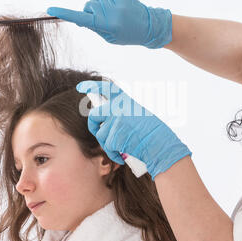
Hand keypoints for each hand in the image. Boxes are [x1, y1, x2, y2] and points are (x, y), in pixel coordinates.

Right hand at [47, 0, 171, 48]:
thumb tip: (80, 17)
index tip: (51, 9)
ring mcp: (118, 0)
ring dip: (99, 7)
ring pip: (96, 0)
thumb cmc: (127, 35)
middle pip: (89, 6)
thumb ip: (94, 26)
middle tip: (102, 21)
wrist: (149, 26)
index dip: (66, 13)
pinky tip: (117, 8)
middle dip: (90, 12)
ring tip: (112, 15)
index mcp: (109, 25)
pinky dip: (107, 1)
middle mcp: (113, 11)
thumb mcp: (109, 37)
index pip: (82, 18)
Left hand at [76, 80, 191, 179]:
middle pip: (95, 114)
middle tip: (98, 131)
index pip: (106, 88)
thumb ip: (122, 115)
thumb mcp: (138, 116)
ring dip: (109, 145)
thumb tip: (108, 122)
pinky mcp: (113, 135)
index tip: (80, 87)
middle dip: (94, 126)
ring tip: (123, 147)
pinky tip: (125, 154)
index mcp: (125, 100)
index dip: (92, 86)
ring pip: (101, 135)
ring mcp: (114, 120)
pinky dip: (114, 154)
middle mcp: (118, 107)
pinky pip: (107, 147)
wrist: (160, 144)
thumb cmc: (153, 133)